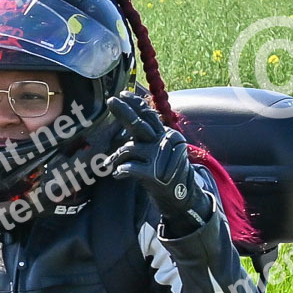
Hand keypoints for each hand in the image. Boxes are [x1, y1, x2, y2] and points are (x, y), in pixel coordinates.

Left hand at [105, 96, 213, 234]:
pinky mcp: (153, 173)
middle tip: (111, 101)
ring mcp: (159, 157)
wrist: (181, 197)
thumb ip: (147, 138)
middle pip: (140, 124)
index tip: (123, 95)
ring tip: (112, 164)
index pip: (149, 116)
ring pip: (128, 149)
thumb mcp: (159, 152)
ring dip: (117, 157)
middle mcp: (164, 142)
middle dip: (124, 112)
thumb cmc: (165, 173)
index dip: (136, 104)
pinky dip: (120, 170)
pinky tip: (118, 174)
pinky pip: (128, 167)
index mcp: (165, 135)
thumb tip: (130, 118)